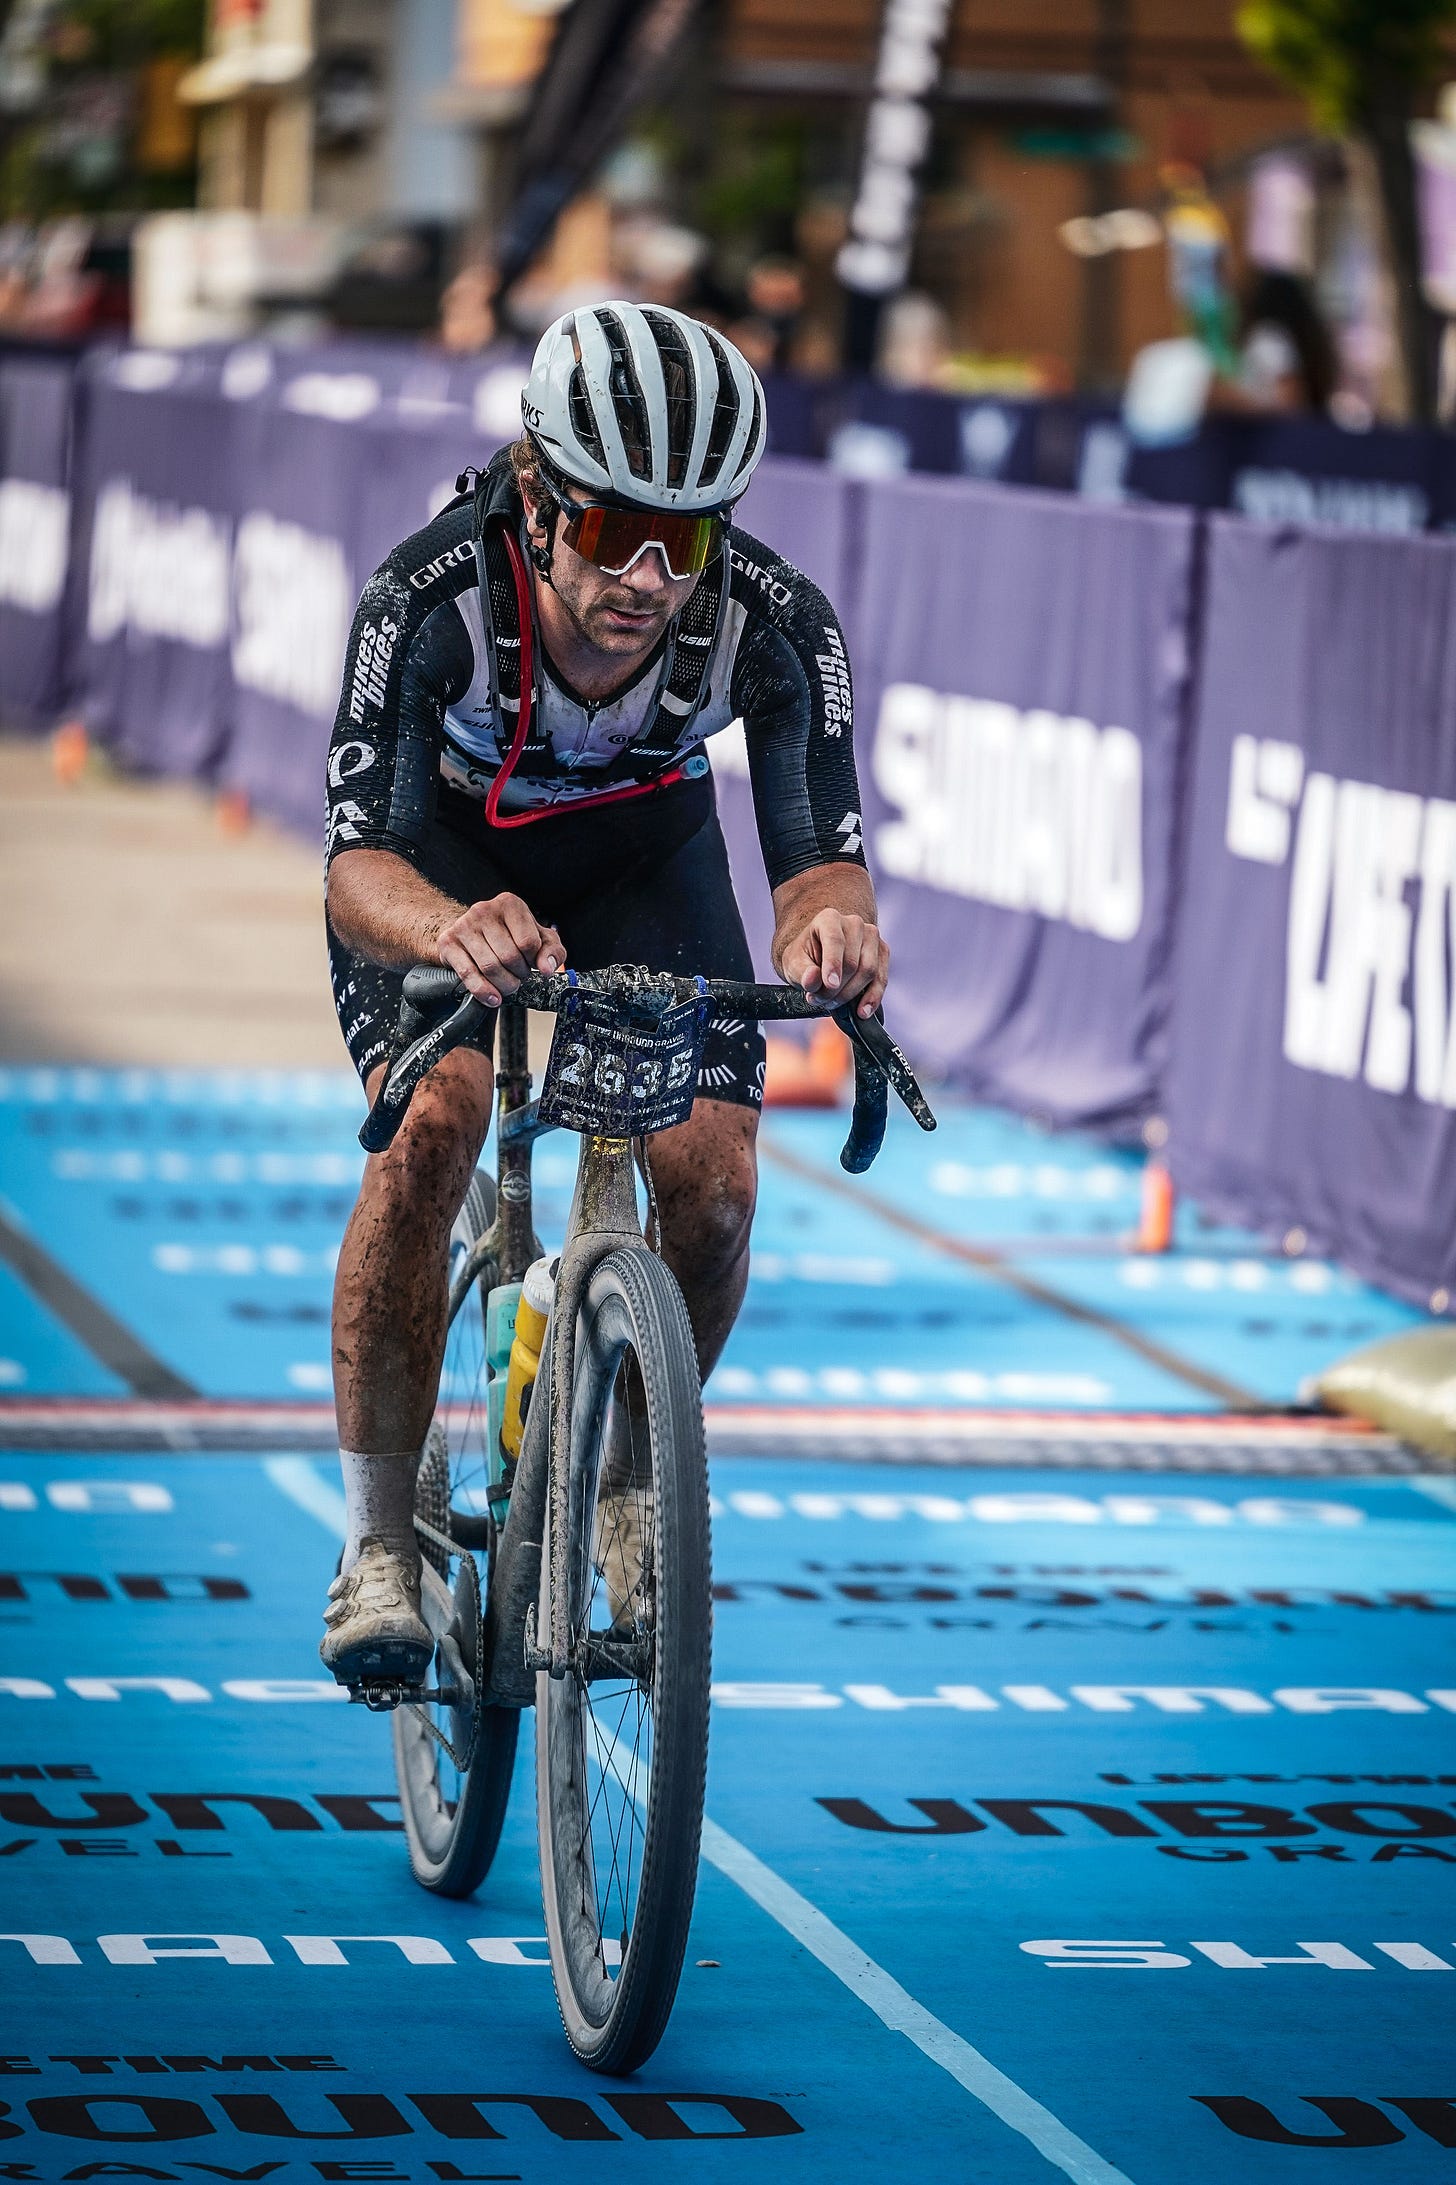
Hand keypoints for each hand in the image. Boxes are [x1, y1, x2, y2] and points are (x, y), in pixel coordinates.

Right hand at [435, 892, 563, 1004]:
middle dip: (519, 975)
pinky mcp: (448, 943)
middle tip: (519, 977)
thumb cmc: (508, 935)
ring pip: (490, 967)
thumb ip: (553, 951)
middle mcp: (484, 910)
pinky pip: (468, 974)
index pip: (528, 942)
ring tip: (508, 984)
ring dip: (504, 985)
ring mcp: (463, 926)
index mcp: (509, 904)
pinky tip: (493, 998)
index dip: (533, 961)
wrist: (470, 932)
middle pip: (509, 957)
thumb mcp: (539, 939)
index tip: (530, 964)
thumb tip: (547, 968)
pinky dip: (483, 991)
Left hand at [779, 907, 888, 1017]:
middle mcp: (854, 924)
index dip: (833, 964)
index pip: (835, 940)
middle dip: (836, 988)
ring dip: (850, 994)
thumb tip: (812, 979)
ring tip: (831, 1004)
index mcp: (829, 919)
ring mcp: (872, 937)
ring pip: (869, 971)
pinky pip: (881, 979)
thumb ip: (801, 972)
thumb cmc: (805, 958)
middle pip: (852, 961)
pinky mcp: (882, 953)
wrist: (818, 957)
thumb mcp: (793, 964)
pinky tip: (862, 1012)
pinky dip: (872, 998)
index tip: (830, 985)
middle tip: (819, 1001)